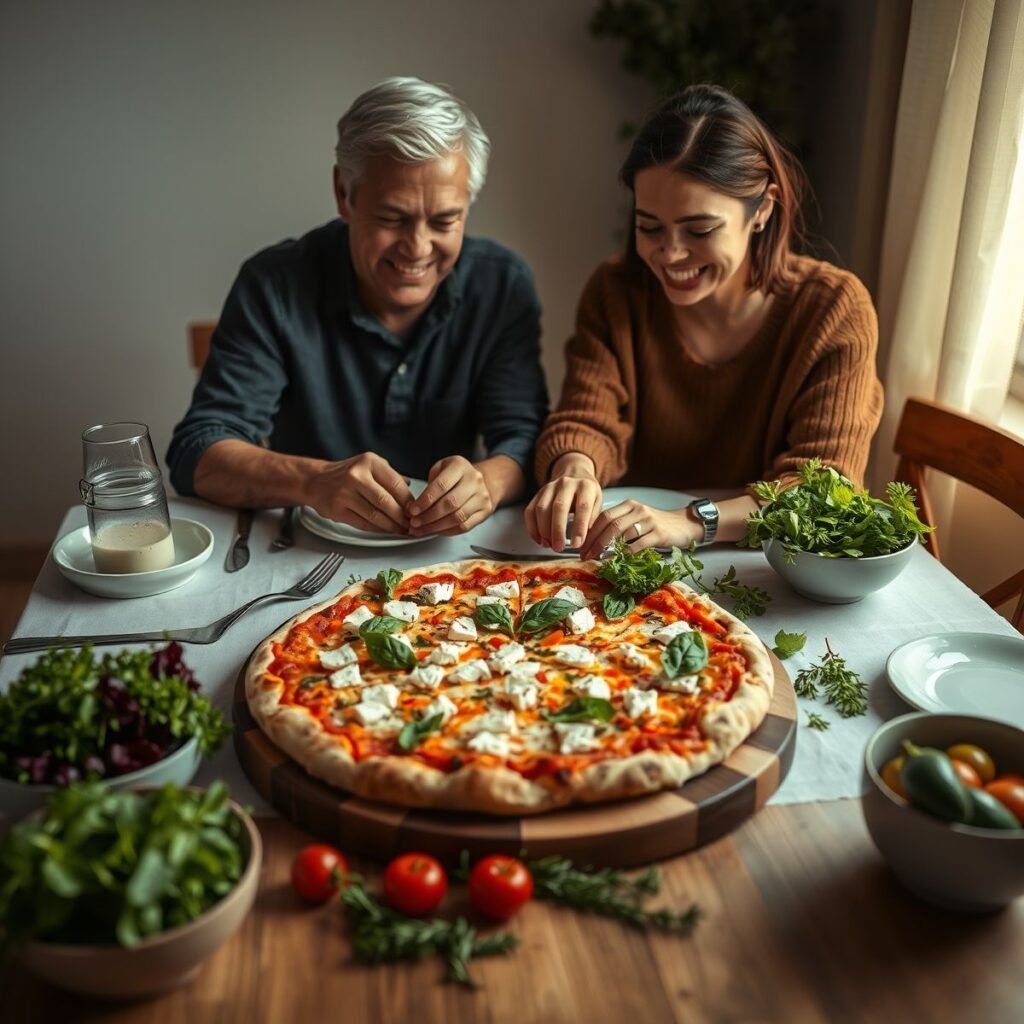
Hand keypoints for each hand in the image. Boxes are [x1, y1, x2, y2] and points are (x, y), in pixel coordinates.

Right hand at [308, 452, 412, 532]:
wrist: (316, 480)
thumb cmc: (347, 474)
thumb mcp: (370, 465)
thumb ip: (392, 477)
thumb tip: (414, 492)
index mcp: (369, 462)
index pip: (396, 484)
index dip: (409, 501)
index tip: (416, 511)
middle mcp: (356, 476)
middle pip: (386, 502)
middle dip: (402, 517)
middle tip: (411, 524)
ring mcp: (345, 494)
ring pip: (375, 515)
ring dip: (392, 526)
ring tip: (401, 530)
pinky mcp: (337, 510)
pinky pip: (363, 523)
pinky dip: (377, 529)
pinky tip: (385, 530)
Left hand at [408, 456, 494, 535]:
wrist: (478, 481)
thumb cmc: (454, 475)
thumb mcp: (440, 469)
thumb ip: (428, 485)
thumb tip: (415, 507)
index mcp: (460, 466)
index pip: (441, 485)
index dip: (425, 500)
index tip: (412, 510)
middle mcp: (474, 480)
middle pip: (450, 503)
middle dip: (429, 516)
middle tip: (414, 523)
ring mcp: (482, 496)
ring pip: (458, 517)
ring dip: (436, 526)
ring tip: (421, 530)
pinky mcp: (485, 511)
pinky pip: (465, 526)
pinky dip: (447, 531)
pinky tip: (436, 531)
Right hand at [525, 455, 602, 551]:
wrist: (574, 472)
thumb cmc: (587, 493)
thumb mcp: (597, 502)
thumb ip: (592, 519)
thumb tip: (586, 540)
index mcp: (586, 486)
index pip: (583, 507)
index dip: (579, 527)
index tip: (577, 544)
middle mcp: (566, 484)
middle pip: (559, 507)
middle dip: (557, 530)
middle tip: (558, 548)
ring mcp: (550, 487)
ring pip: (542, 509)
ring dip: (543, 530)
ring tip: (549, 545)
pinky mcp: (538, 493)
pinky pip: (530, 510)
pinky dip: (532, 528)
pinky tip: (539, 539)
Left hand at [579, 500, 699, 559]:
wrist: (684, 525)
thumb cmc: (656, 525)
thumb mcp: (636, 519)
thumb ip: (619, 526)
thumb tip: (594, 541)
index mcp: (628, 505)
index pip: (603, 516)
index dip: (589, 531)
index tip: (580, 545)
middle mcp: (637, 509)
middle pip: (609, 523)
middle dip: (594, 540)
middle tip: (584, 554)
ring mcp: (648, 520)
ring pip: (621, 532)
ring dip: (605, 547)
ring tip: (595, 558)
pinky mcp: (658, 533)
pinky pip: (638, 543)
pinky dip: (624, 553)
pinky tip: (615, 560)